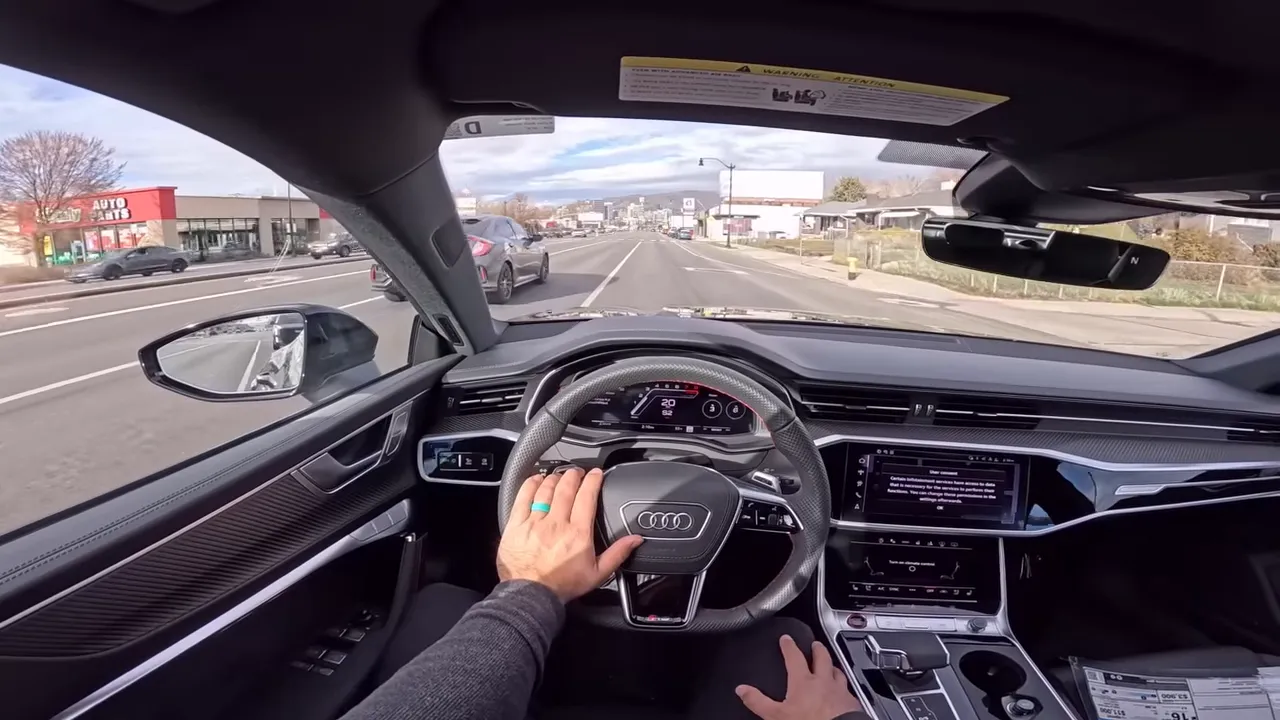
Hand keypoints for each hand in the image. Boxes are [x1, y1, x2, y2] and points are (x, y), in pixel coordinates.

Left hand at [497, 467, 643, 601]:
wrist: (531, 596)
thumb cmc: (562, 585)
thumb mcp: (597, 573)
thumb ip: (617, 553)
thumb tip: (635, 540)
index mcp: (578, 533)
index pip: (587, 496)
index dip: (593, 480)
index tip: (596, 474)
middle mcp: (556, 524)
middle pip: (566, 488)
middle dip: (574, 475)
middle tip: (578, 472)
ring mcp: (535, 523)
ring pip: (545, 490)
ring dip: (554, 478)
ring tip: (559, 476)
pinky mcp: (517, 525)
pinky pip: (523, 497)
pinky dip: (530, 485)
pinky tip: (536, 480)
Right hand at [737, 635, 861, 719]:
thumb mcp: (777, 715)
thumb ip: (758, 701)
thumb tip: (742, 690)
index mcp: (803, 681)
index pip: (794, 657)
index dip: (789, 646)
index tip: (786, 639)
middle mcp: (824, 681)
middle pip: (822, 658)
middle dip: (817, 649)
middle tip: (815, 644)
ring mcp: (840, 691)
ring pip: (837, 671)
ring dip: (832, 666)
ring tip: (830, 665)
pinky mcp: (852, 703)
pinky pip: (848, 689)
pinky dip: (844, 687)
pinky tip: (843, 691)